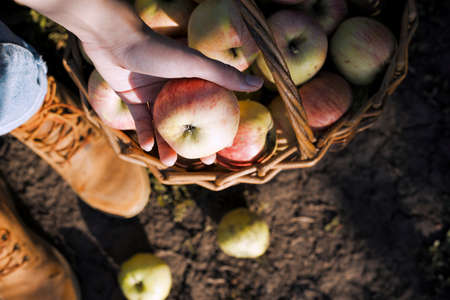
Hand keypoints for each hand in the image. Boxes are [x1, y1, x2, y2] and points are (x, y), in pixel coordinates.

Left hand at [15, 0, 262, 165]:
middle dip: (194, 142)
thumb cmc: (158, 50)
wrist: (115, 39)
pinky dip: (145, 133)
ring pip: (164, 125)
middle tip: (201, 162)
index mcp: (192, 80)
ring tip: (170, 161)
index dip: (218, 127)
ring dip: (167, 144)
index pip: (210, 107)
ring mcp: (154, 94)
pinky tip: (148, 147)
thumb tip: (259, 84)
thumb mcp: (195, 64)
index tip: (223, 146)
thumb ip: (225, 76)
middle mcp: (175, 88)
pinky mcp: (133, 97)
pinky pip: (141, 120)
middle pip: (189, 121)